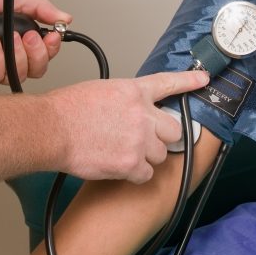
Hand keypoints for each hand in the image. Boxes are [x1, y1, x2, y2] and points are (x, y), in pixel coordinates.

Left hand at [0, 0, 71, 87]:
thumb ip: (41, 8)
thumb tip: (66, 18)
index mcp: (18, 39)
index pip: (45, 53)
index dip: (52, 47)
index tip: (53, 34)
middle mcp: (7, 55)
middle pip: (37, 70)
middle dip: (39, 54)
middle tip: (29, 36)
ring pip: (19, 76)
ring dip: (18, 56)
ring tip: (9, 37)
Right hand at [45, 69, 210, 182]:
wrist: (52, 129)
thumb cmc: (67, 110)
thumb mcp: (101, 90)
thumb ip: (124, 100)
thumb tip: (130, 111)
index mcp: (133, 91)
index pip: (168, 83)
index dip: (189, 81)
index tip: (203, 79)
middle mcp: (142, 113)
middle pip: (173, 130)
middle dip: (161, 137)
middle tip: (143, 140)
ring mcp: (139, 139)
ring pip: (160, 154)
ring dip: (147, 157)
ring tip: (122, 153)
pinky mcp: (132, 163)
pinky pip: (146, 174)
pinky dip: (135, 175)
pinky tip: (118, 167)